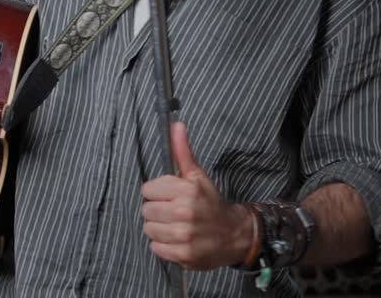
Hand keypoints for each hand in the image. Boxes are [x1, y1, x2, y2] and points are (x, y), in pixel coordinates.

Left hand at [140, 122, 254, 269]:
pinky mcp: (183, 255)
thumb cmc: (211, 203)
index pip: (147, 189)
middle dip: (156, 210)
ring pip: (149, 229)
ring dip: (158, 228)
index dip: (157, 192)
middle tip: (173, 212)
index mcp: (186, 191)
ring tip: (174, 226)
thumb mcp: (198, 176)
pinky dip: (163, 246)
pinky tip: (176, 240)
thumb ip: (182, 152)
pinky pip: (156, 248)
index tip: (169, 196)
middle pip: (146, 210)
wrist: (234, 234)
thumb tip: (176, 125)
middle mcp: (184, 213)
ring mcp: (184, 236)